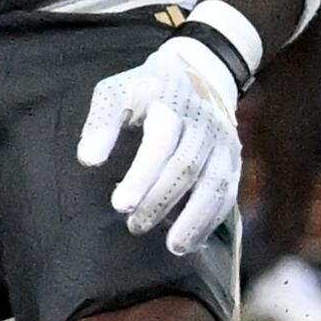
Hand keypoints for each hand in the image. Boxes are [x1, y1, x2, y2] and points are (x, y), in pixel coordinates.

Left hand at [75, 35, 243, 254]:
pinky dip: (212, 219)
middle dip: (161, 199)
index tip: (120, 205)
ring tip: (173, 246)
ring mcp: (222, 141)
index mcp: (169, 101)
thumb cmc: (144, 90)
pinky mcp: (233, 160)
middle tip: (134, 226)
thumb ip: (100, 123)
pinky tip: (192, 240)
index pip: (160, 139)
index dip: (142, 175)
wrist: (196, 73)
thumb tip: (88, 160)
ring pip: (215, 183)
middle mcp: (202, 122)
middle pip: (187, 165)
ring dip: (195, 218)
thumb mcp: (116, 93)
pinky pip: (228, 194)